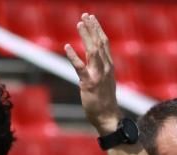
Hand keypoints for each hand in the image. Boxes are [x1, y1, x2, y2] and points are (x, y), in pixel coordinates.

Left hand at [65, 13, 120, 134]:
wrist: (108, 117)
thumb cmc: (105, 100)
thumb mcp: (105, 80)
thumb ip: (100, 66)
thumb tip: (93, 54)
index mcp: (109, 66)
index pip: (105, 43)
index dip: (98, 29)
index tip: (92, 18)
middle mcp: (105, 68)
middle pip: (100, 43)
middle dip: (92, 28)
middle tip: (85, 15)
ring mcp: (98, 75)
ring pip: (92, 50)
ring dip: (86, 36)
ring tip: (79, 23)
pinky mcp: (89, 83)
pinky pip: (80, 67)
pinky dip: (73, 56)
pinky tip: (67, 46)